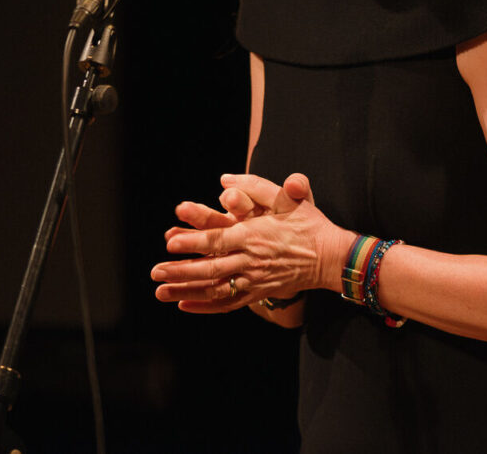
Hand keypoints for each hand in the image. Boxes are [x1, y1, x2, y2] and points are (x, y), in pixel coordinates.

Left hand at [152, 172, 346, 312]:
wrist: (331, 257)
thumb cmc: (308, 224)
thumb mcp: (287, 198)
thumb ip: (257, 186)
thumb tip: (225, 180)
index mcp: (255, 235)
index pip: (218, 239)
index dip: (193, 242)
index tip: (170, 243)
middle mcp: (252, 260)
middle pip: (211, 268)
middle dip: (180, 271)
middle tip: (155, 271)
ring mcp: (255, 280)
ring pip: (216, 289)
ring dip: (187, 291)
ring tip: (160, 292)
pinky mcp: (259, 292)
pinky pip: (229, 303)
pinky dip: (206, 307)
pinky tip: (185, 306)